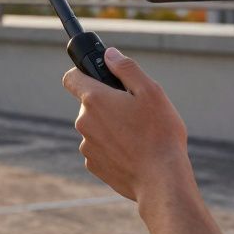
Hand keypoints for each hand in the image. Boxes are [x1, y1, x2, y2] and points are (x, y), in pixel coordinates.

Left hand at [61, 48, 190, 201]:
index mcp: (95, 99)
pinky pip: (100, 148)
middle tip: (135, 111)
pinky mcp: (94, 165)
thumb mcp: (151, 92)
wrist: (161, 180)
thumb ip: (126, 68)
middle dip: (108, 104)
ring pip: (96, 127)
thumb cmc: (159, 133)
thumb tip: (109, 54)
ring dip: (111, 127)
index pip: (72, 77)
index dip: (83, 74)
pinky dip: (113, 147)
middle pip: (89, 104)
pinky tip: (134, 152)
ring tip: (138, 135)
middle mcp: (84, 122)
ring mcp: (87, 146)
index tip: (99, 78)